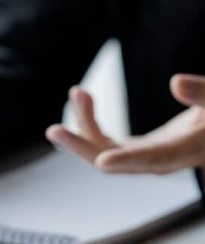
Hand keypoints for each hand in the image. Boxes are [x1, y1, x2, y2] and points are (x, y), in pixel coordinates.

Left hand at [46, 75, 204, 173]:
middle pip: (112, 161)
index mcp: (181, 152)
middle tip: (54, 131)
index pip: (150, 159)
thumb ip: (203, 93)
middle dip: (81, 146)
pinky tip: (82, 100)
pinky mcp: (135, 151)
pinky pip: (105, 141)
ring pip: (103, 150)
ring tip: (77, 93)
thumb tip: (176, 82)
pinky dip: (90, 123)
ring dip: (84, 125)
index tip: (102, 161)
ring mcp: (142, 158)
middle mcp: (156, 161)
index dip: (126, 160)